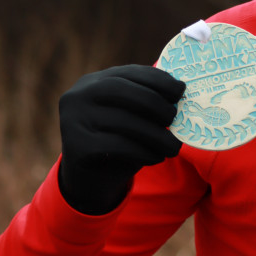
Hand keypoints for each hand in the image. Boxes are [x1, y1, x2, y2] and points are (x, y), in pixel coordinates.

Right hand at [58, 65, 185, 214]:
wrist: (90, 182)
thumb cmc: (120, 142)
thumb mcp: (133, 117)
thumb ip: (149, 101)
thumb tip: (182, 92)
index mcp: (94, 81)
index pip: (130, 72)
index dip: (159, 80)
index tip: (181, 91)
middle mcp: (78, 95)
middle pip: (125, 92)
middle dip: (156, 105)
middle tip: (175, 120)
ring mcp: (73, 119)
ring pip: (124, 121)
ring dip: (156, 135)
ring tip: (173, 147)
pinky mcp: (76, 145)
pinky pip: (117, 145)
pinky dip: (143, 152)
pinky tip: (156, 157)